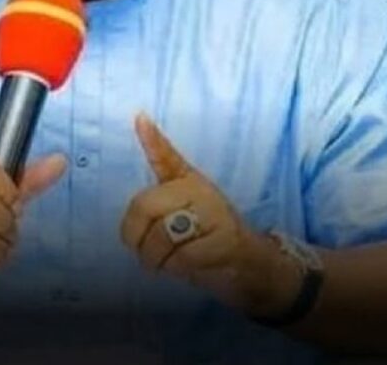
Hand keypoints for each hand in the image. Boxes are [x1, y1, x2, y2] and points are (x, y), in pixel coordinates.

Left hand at [119, 114, 300, 316]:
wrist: (250, 265)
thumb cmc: (206, 237)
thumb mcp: (179, 214)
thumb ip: (154, 200)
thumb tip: (137, 146)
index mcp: (186, 180)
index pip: (166, 156)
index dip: (152, 138)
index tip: (140, 117)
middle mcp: (200, 189)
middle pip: (145, 206)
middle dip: (136, 237)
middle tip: (143, 252)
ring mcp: (214, 213)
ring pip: (161, 235)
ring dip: (156, 259)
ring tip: (165, 262)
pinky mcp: (225, 239)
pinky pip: (182, 256)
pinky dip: (176, 269)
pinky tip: (186, 268)